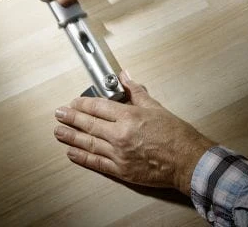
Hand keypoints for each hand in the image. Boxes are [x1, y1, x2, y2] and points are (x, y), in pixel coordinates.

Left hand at [54, 72, 213, 195]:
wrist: (188, 161)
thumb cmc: (175, 135)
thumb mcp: (155, 107)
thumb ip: (136, 91)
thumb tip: (124, 77)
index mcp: (129, 116)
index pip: (98, 107)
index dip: (83, 103)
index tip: (74, 101)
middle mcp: (120, 135)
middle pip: (89, 124)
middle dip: (72, 118)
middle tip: (59, 114)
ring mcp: (119, 154)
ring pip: (89, 143)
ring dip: (71, 137)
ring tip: (59, 132)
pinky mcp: (122, 171)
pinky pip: (97, 163)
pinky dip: (83, 158)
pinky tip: (72, 153)